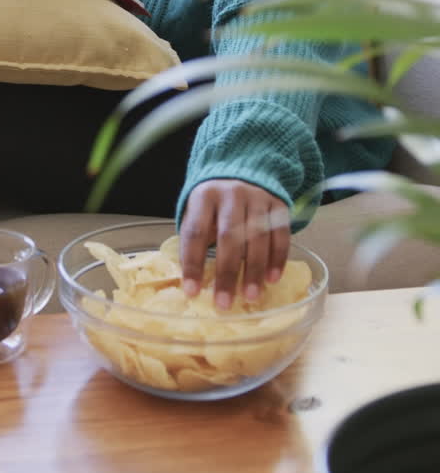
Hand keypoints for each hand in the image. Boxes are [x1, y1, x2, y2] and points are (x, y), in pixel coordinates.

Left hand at [179, 179, 289, 308]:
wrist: (244, 169)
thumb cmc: (215, 202)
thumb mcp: (198, 211)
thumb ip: (195, 239)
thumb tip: (193, 281)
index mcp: (204, 196)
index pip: (196, 232)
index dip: (193, 263)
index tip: (192, 291)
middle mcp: (231, 194)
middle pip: (229, 237)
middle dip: (227, 273)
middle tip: (224, 303)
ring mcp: (257, 198)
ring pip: (257, 237)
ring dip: (254, 270)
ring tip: (251, 296)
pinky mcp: (278, 204)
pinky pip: (281, 234)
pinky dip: (277, 259)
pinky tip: (272, 279)